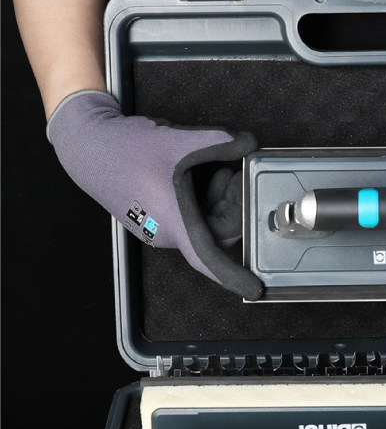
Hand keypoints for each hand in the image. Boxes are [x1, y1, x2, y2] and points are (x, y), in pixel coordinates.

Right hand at [47, 90, 262, 299]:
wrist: (86, 146)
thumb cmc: (123, 150)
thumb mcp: (179, 140)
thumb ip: (219, 141)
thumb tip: (249, 143)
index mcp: (173, 222)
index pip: (208, 259)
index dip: (234, 276)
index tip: (255, 288)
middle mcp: (166, 233)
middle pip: (216, 234)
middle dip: (233, 208)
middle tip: (237, 178)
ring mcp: (159, 228)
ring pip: (204, 224)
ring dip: (218, 201)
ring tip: (218, 171)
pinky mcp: (156, 220)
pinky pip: (190, 218)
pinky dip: (203, 200)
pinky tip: (199, 174)